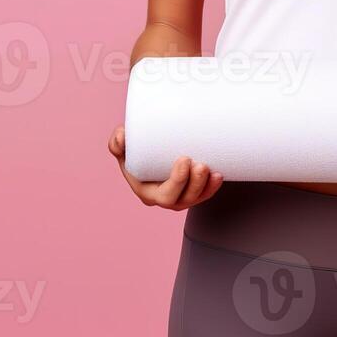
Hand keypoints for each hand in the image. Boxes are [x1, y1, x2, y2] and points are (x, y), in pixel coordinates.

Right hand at [108, 125, 224, 209]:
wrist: (154, 148)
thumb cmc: (137, 149)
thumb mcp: (124, 147)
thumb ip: (117, 141)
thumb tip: (122, 137)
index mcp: (147, 190)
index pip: (163, 194)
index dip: (177, 182)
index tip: (185, 159)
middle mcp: (164, 197)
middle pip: (181, 199)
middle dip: (194, 185)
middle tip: (201, 164)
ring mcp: (180, 196)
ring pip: (195, 198)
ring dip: (204, 185)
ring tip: (209, 167)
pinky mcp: (193, 190)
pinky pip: (205, 194)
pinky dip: (212, 186)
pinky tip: (218, 175)